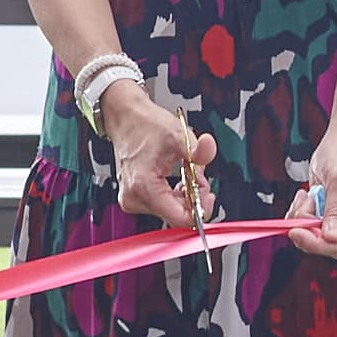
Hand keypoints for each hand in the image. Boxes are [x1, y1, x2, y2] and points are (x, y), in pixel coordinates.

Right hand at [97, 79, 212, 231]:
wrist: (126, 118)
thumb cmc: (146, 126)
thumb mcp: (178, 134)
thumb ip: (198, 148)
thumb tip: (210, 148)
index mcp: (143, 186)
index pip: (179, 218)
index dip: (200, 208)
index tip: (209, 194)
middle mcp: (133, 198)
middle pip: (176, 215)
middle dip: (193, 197)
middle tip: (198, 175)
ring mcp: (131, 199)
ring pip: (170, 210)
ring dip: (184, 195)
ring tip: (187, 172)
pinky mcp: (133, 197)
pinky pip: (162, 205)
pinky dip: (175, 194)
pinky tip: (178, 179)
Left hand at [291, 127, 336, 256]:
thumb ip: (336, 210)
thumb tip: (333, 237)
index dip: (318, 244)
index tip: (298, 232)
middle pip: (322, 244)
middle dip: (307, 226)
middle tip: (305, 204)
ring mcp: (333, 221)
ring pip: (308, 234)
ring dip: (301, 216)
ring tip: (309, 195)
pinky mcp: (320, 217)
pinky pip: (302, 225)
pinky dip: (296, 213)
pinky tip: (304, 197)